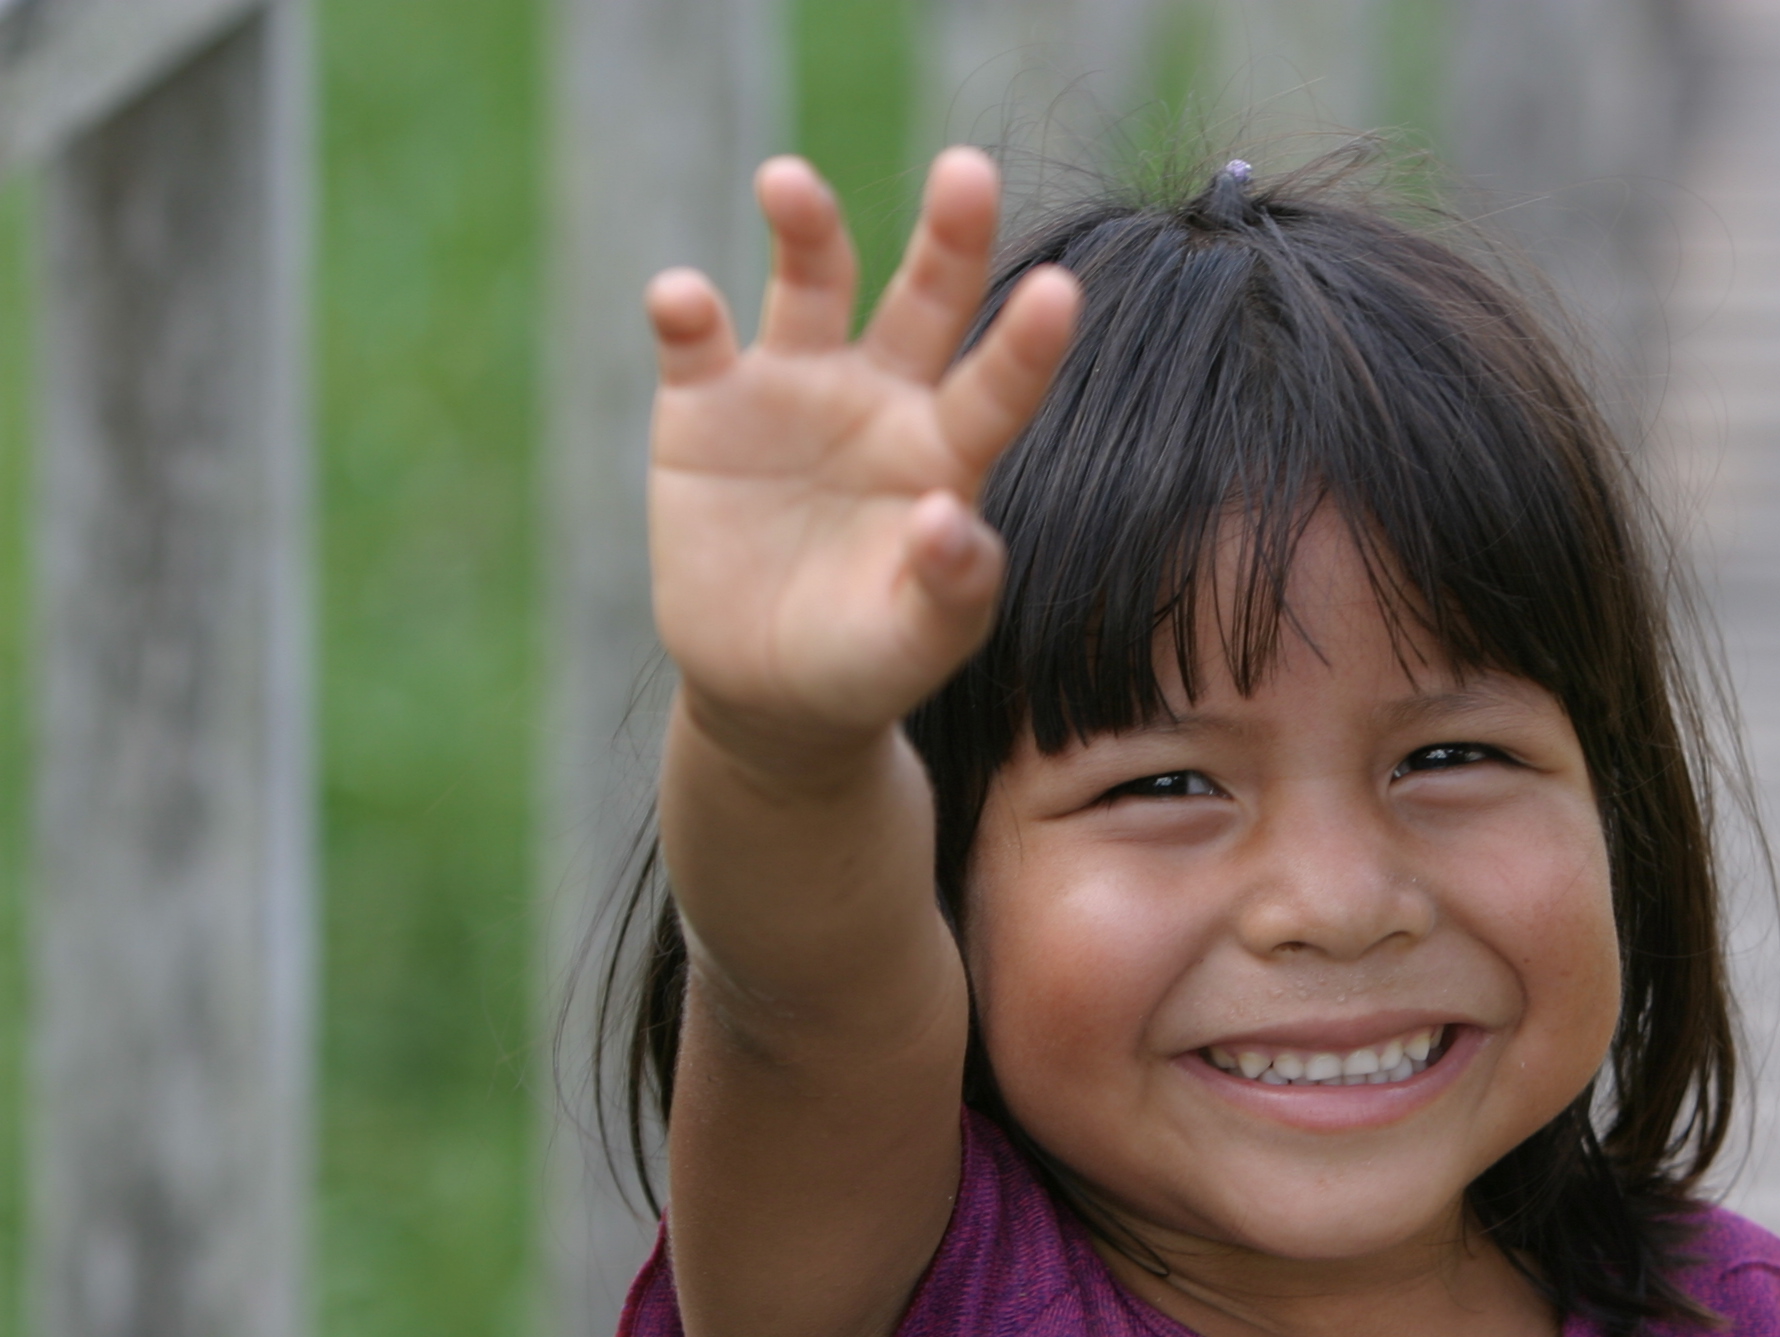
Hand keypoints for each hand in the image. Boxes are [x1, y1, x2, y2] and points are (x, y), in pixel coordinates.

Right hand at [645, 147, 1079, 765]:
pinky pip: (695, 341)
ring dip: (805, 226)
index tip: (1061, 291)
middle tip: (970, 170)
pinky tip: (684, 302)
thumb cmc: (868, 659)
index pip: (999, 384)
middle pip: (925, 296)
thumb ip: (950, 589)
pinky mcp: (703, 403)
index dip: (1028, 341)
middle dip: (949, 233)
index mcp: (949, 450)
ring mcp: (792, 387)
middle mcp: (882, 396)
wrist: (768, 689)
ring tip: (788, 184)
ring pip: (809, 281)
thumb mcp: (918, 642)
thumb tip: (951, 520)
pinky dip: (685, 312)